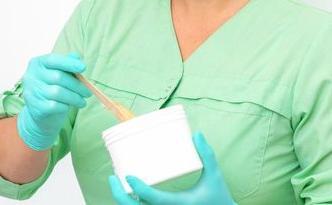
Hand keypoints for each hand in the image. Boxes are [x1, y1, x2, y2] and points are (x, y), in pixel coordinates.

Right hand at [16, 52, 90, 150]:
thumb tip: (77, 57)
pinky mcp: (35, 107)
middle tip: (88, 93)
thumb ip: (67, 63)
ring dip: (74, 98)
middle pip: (58, 77)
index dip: (68, 63)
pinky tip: (68, 106)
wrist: (41, 111)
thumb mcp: (60, 73)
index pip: (53, 60)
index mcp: (37, 63)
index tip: (83, 67)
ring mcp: (31, 92)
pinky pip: (55, 105)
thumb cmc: (52, 87)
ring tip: (82, 101)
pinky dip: (65, 106)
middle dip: (77, 85)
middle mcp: (31, 76)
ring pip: (58, 92)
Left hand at [109, 131, 236, 204]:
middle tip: (113, 178)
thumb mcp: (214, 176)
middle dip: (119, 196)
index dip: (139, 189)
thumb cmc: (219, 199)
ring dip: (123, 200)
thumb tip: (197, 134)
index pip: (154, 200)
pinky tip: (128, 194)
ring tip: (117, 183)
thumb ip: (207, 155)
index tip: (128, 176)